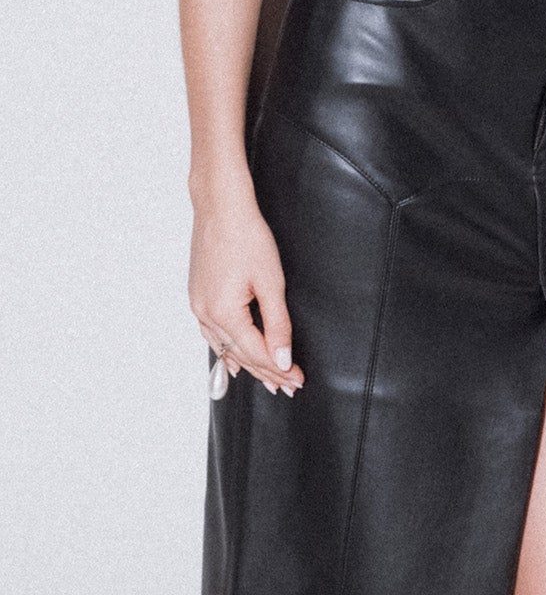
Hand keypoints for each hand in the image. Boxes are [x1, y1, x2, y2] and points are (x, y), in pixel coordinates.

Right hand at [188, 188, 305, 393]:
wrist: (220, 207)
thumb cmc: (247, 237)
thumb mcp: (271, 282)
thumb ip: (277, 324)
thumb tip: (282, 360)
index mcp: (223, 313)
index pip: (256, 353)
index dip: (279, 369)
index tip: (298, 380)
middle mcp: (205, 315)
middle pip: (240, 354)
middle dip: (266, 372)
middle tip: (289, 387)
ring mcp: (198, 306)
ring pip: (226, 347)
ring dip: (249, 364)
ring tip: (270, 381)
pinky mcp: (198, 296)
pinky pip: (213, 334)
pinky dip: (228, 349)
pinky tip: (234, 361)